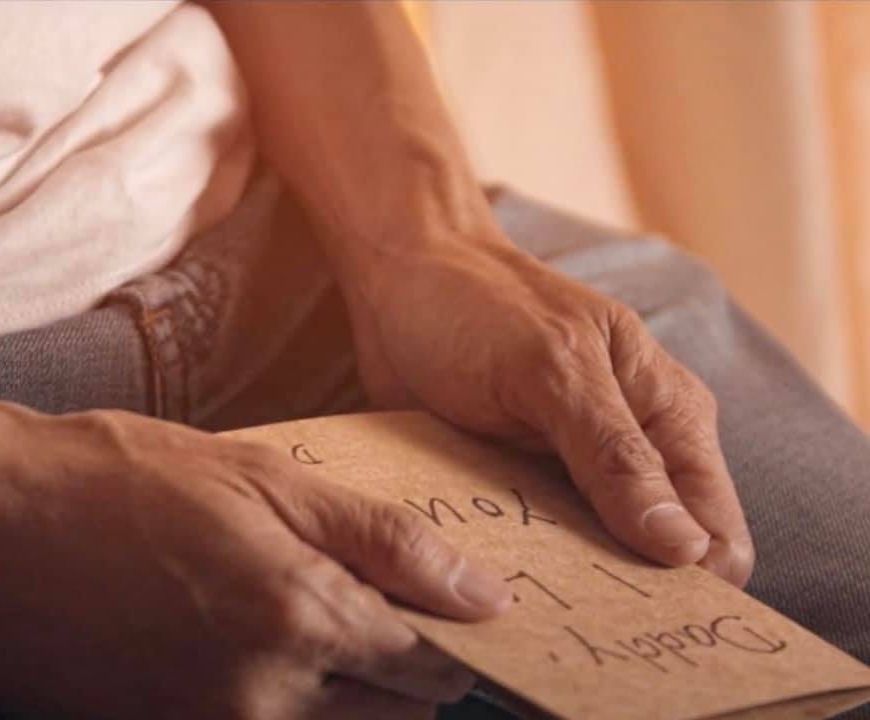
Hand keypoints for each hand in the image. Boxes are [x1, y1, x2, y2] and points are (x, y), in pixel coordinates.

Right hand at [0, 388, 510, 719]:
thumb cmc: (127, 479)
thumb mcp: (267, 479)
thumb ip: (386, 541)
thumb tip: (487, 593)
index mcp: (300, 619)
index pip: (431, 664)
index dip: (457, 633)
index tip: (461, 608)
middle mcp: (265, 700)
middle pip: (396, 712)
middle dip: (410, 662)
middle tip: (382, 598)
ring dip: (357, 688)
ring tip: (316, 610)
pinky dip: (295, 703)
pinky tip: (263, 639)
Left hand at [342, 228, 753, 586]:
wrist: (405, 280)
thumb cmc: (481, 305)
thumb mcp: (551, 369)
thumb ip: (615, 454)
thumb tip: (684, 549)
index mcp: (668, 415)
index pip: (713, 531)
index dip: (689, 583)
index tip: (636, 622)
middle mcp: (633, 451)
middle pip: (658, 556)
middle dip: (626, 592)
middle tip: (571, 618)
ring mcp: (575, 472)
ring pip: (595, 558)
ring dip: (567, 582)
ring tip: (526, 601)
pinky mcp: (522, 483)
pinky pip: (537, 543)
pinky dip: (522, 563)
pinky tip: (492, 576)